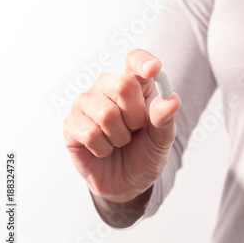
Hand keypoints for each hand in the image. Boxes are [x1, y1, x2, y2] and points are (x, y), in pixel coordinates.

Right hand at [63, 49, 180, 203]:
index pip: (136, 59)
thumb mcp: (163, 137)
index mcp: (135, 84)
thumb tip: (172, 100)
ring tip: (120, 141)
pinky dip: (104, 148)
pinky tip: (104, 150)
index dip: (143, 62)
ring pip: (106, 113)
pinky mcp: (71, 123)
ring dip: (120, 136)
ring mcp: (87, 103)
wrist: (130, 182)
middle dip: (136, 116)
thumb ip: (166, 118)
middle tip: (135, 129)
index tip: (153, 70)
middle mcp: (108, 87)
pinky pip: (90, 132)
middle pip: (122, 84)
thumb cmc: (146, 152)